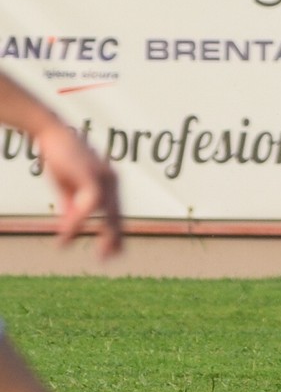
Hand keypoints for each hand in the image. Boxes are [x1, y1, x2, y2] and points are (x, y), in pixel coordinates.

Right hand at [35, 123, 120, 258]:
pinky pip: (92, 204)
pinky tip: (69, 233)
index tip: (113, 253)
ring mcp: (105, 178)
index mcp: (109, 184)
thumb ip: (72, 206)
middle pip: (119, 216)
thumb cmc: (59, 156)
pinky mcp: (92, 175)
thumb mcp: (67, 186)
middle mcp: (113, 181)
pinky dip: (81, 221)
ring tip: (100, 254)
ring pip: (111, 213)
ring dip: (105, 235)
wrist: (49, 131)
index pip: (117, 213)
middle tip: (109, 259)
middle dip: (116, 239)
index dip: (116, 233)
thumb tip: (72, 229)